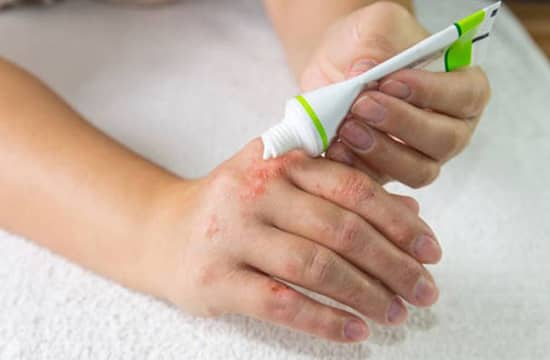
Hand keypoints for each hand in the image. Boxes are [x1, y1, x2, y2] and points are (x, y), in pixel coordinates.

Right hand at [148, 139, 439, 341]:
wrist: (162, 231)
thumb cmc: (236, 206)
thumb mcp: (286, 185)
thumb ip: (343, 193)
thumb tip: (411, 215)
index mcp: (280, 161)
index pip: (353, 188)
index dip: (398, 222)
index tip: (431, 252)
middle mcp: (256, 192)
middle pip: (340, 230)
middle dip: (392, 265)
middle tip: (425, 291)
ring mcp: (232, 235)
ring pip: (314, 267)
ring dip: (366, 295)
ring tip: (397, 314)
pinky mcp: (215, 279)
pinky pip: (281, 302)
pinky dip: (324, 321)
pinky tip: (355, 331)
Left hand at [300, 2, 490, 187]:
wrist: (335, 69)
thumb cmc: (367, 46)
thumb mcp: (374, 27)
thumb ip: (377, 43)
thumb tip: (365, 73)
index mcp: (461, 89)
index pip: (466, 96)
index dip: (431, 93)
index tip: (391, 81)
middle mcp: (448, 128)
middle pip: (444, 140)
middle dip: (401, 124)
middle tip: (363, 106)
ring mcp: (419, 156)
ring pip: (417, 171)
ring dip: (381, 151)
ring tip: (347, 127)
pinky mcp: (386, 173)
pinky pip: (380, 183)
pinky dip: (357, 168)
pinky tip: (336, 148)